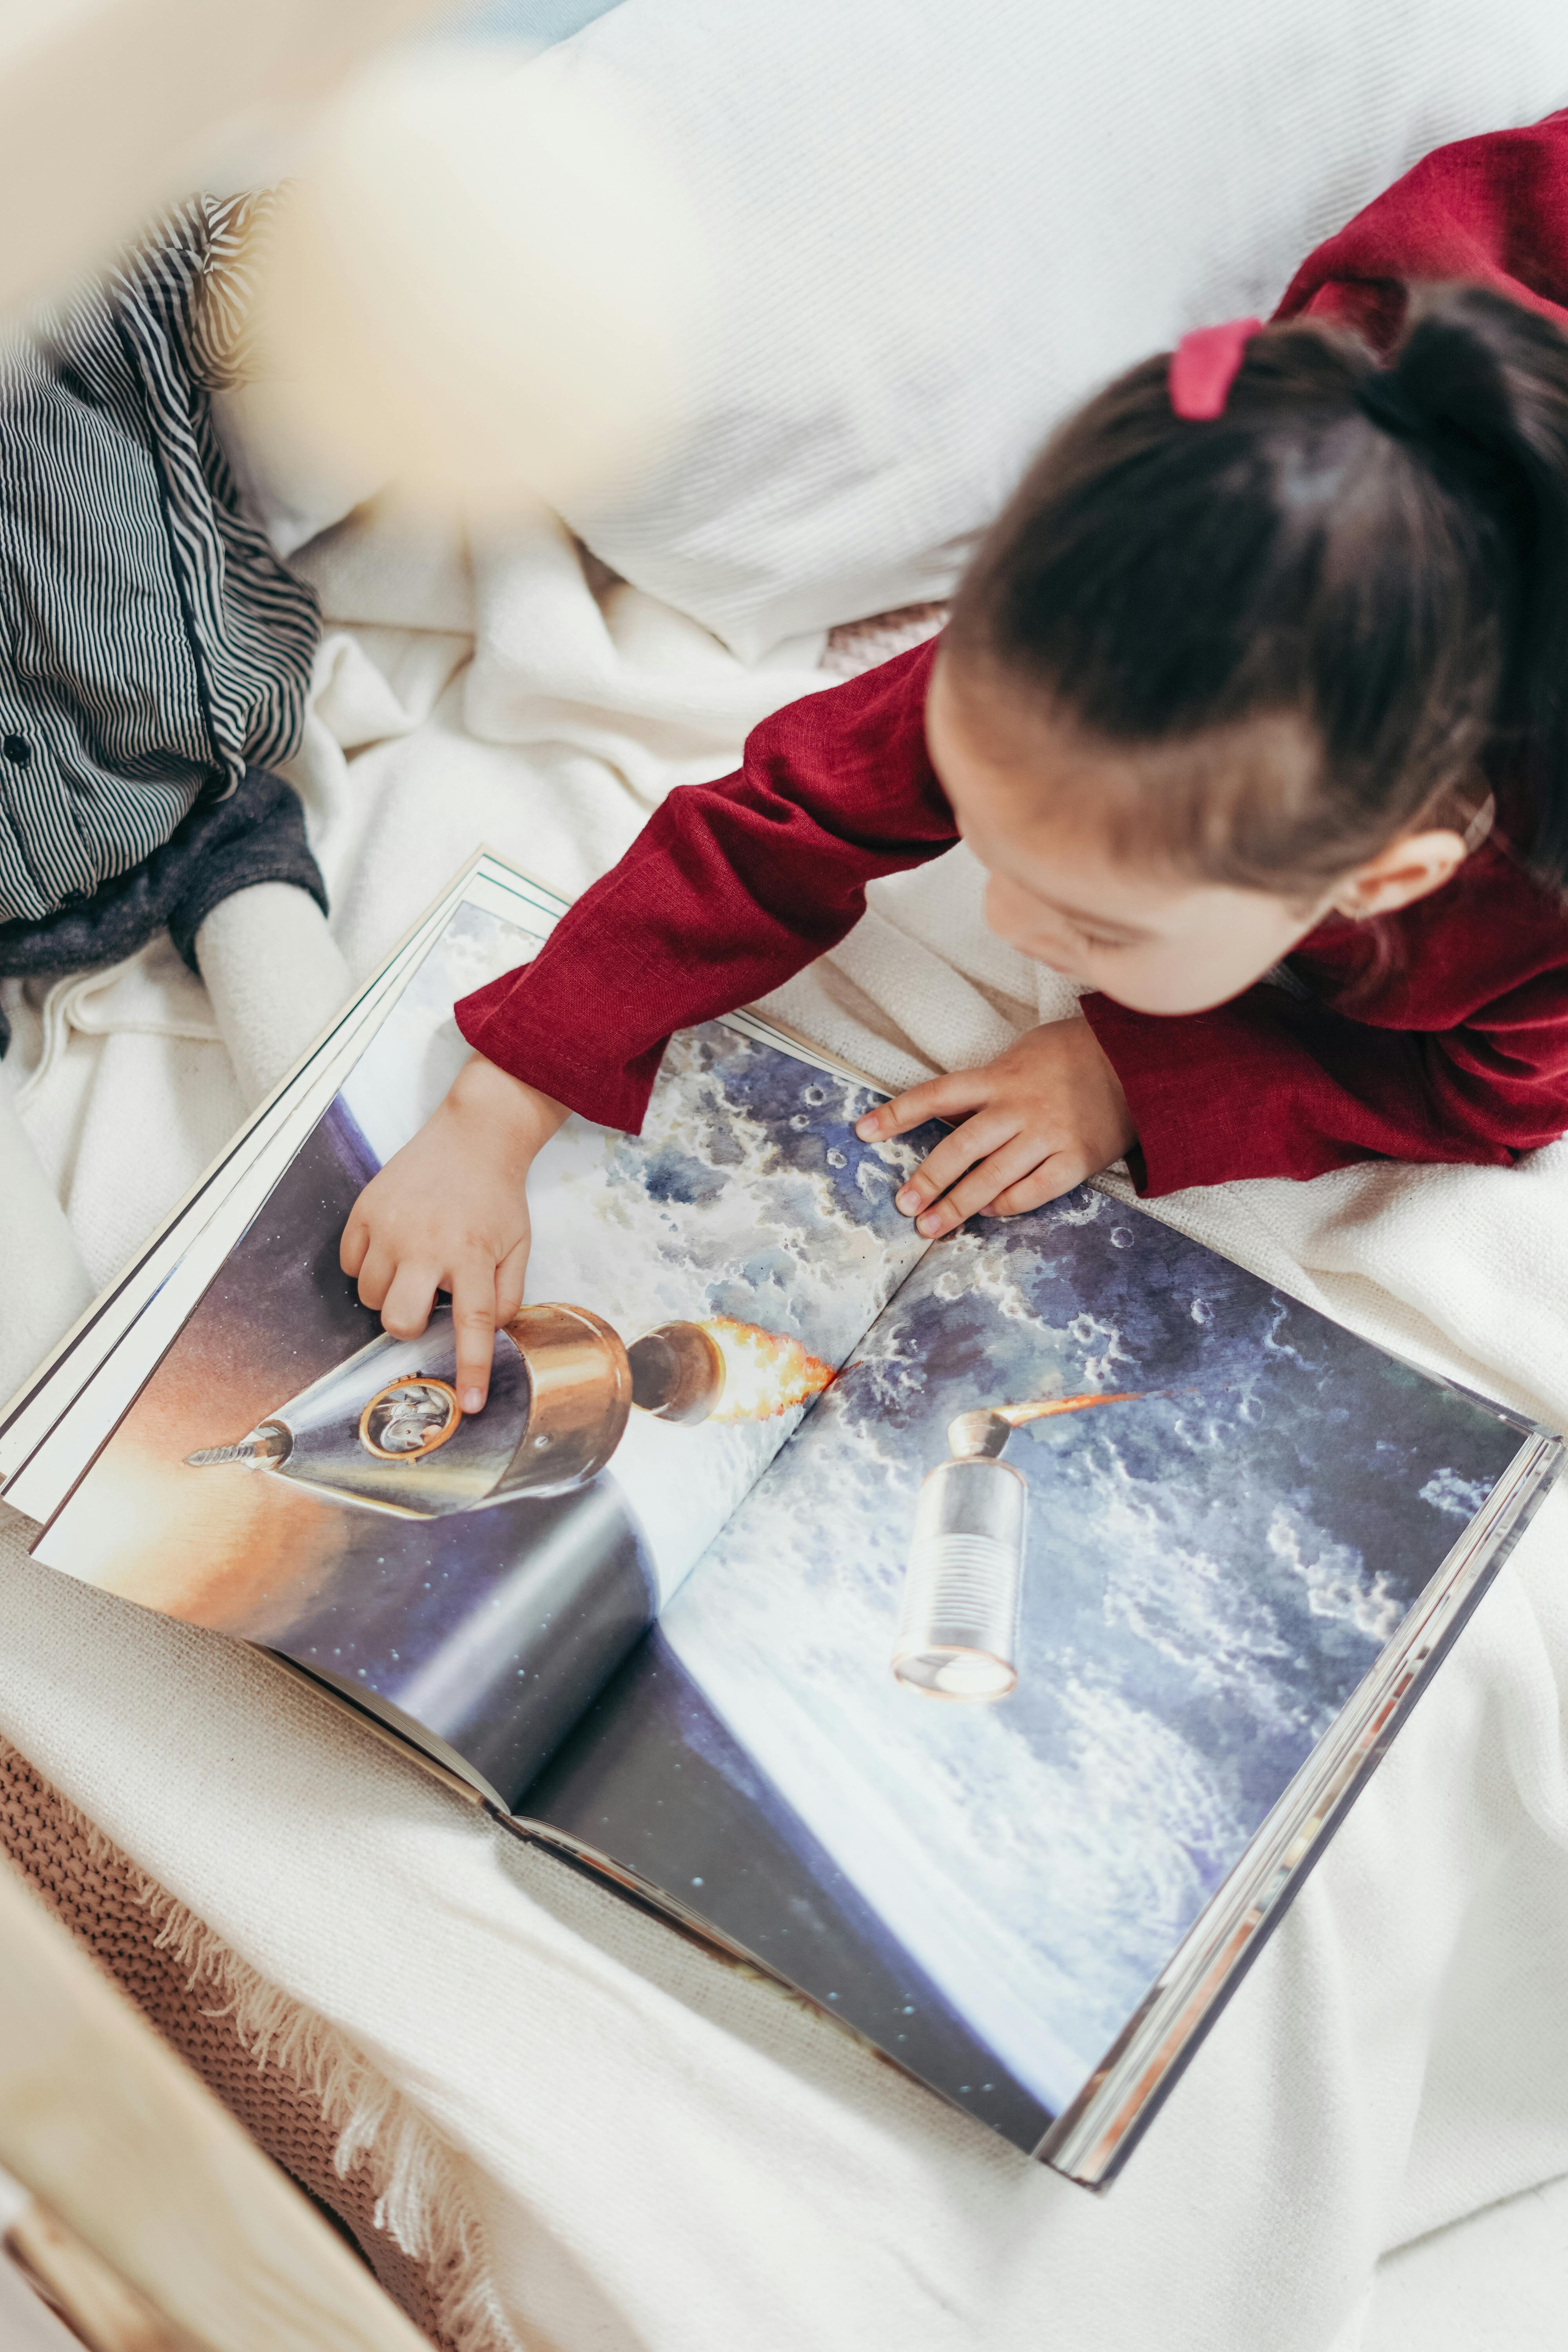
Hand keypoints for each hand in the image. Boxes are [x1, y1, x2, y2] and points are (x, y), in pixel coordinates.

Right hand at [339, 1055, 567, 1412]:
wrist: (473, 1135)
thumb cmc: (496, 1195)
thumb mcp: (519, 1245)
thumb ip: (508, 1294)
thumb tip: (489, 1334)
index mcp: (472, 1255)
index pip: (473, 1325)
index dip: (470, 1370)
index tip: (468, 1405)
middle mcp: (427, 1244)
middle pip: (400, 1320)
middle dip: (409, 1327)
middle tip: (425, 1304)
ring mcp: (390, 1226)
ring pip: (369, 1296)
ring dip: (389, 1294)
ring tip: (412, 1265)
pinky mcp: (365, 1210)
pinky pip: (349, 1263)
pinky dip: (366, 1266)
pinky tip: (391, 1247)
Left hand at [855, 1019, 1134, 1237]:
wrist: (1139, 1062)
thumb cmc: (1075, 1054)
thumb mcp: (1024, 1052)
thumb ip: (989, 1083)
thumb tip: (951, 1116)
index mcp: (999, 1077)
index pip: (937, 1095)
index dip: (898, 1114)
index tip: (863, 1132)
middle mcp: (1018, 1107)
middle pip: (959, 1147)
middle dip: (927, 1179)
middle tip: (904, 1205)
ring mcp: (1047, 1134)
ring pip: (991, 1177)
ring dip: (957, 1206)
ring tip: (930, 1227)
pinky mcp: (1076, 1159)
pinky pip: (1033, 1191)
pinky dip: (1007, 1205)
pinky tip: (989, 1212)